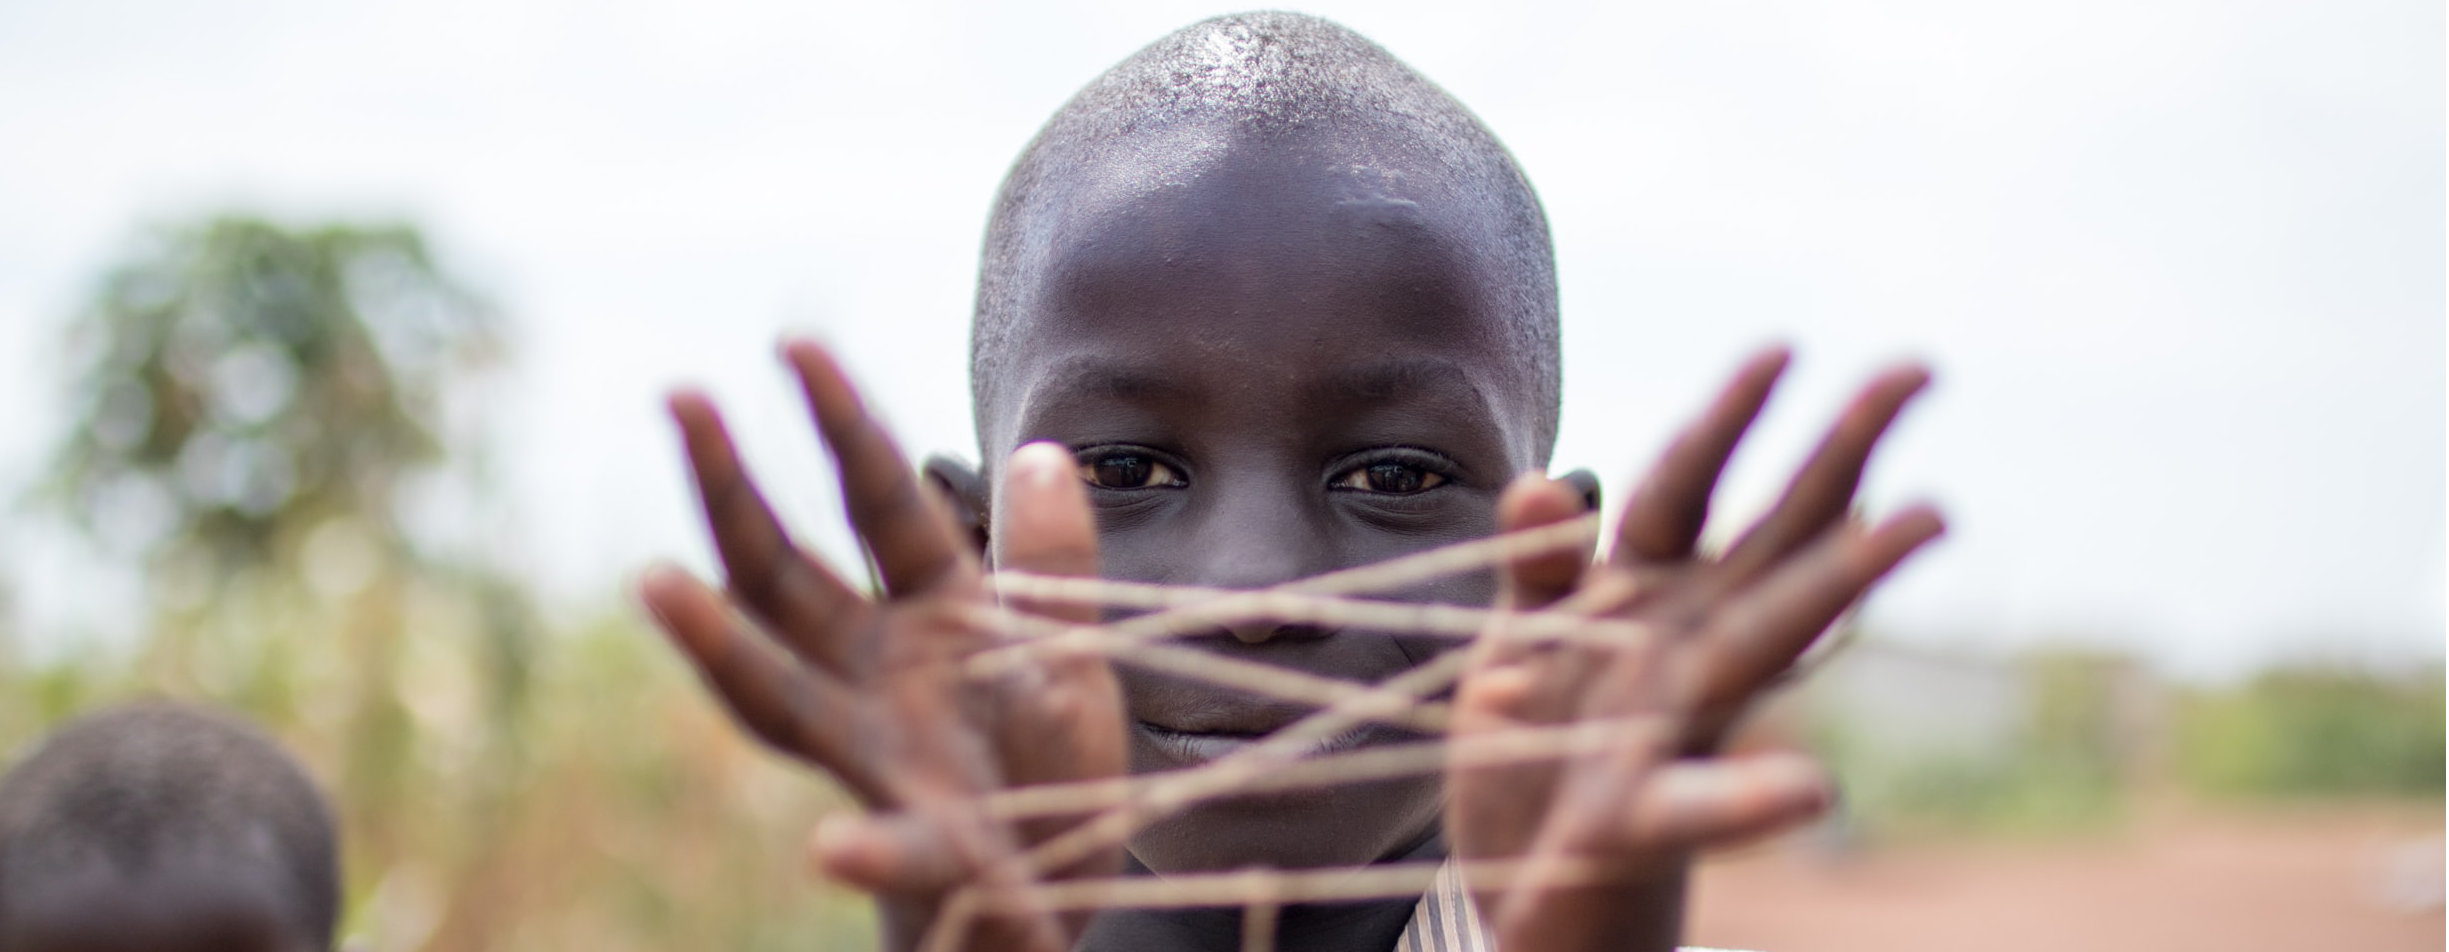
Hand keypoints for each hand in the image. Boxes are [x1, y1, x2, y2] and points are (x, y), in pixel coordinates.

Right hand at [639, 341, 1126, 951]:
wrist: (1063, 871)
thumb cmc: (1050, 748)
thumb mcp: (1071, 642)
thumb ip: (1054, 558)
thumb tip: (1041, 450)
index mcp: (929, 606)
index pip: (876, 499)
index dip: (841, 421)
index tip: (793, 340)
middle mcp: (876, 671)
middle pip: (785, 574)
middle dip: (732, 490)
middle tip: (681, 398)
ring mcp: (883, 758)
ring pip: (782, 698)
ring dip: (719, 644)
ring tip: (655, 583)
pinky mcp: (927, 850)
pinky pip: (894, 850)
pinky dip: (864, 851)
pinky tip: (829, 850)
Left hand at [1446, 349, 1944, 951]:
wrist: (1517, 884)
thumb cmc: (1533, 745)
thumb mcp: (1516, 640)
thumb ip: (1538, 565)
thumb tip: (1544, 481)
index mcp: (1639, 592)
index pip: (1688, 485)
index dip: (1727, 418)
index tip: (1786, 348)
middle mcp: (1680, 644)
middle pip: (1768, 532)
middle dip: (1837, 450)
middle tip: (1918, 369)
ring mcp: (1674, 724)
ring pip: (1768, 638)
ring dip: (1843, 578)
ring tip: (1924, 521)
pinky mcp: (1640, 818)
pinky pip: (1698, 807)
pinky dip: (1753, 802)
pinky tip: (1817, 790)